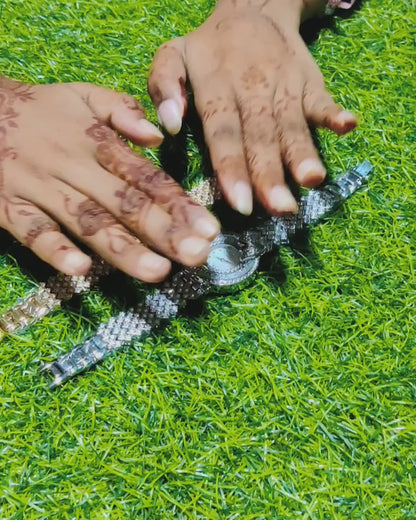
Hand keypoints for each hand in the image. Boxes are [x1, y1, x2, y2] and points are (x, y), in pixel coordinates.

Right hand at [0, 78, 218, 281]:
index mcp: (97, 143)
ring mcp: (41, 189)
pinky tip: (81, 270)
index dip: (179, 203)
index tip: (210, 228)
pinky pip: (32, 231)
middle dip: (164, 231)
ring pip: (87, 222)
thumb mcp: (84, 95)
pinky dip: (55, 250)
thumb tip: (158, 135)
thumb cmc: (41, 109)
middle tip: (198, 255)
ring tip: (158, 272)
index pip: (146, 177)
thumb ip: (123, 110)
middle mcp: (74, 168)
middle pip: (124, 203)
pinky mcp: (10, 208)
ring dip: (123, 248)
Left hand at [148, 0, 356, 215]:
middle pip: (261, 136)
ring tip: (313, 181)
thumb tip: (169, 126)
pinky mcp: (308, 81)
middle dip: (270, 174)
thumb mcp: (173, 54)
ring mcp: (283, 85)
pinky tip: (348, 127)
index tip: (240, 203)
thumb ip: (163, 86)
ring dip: (303, 153)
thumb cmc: (208, 48)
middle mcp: (251, 89)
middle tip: (280, 208)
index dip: (232, 168)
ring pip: (292, 125)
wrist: (252, 9)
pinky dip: (334, 113)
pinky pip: (322, 98)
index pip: (224, 132)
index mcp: (215, 86)